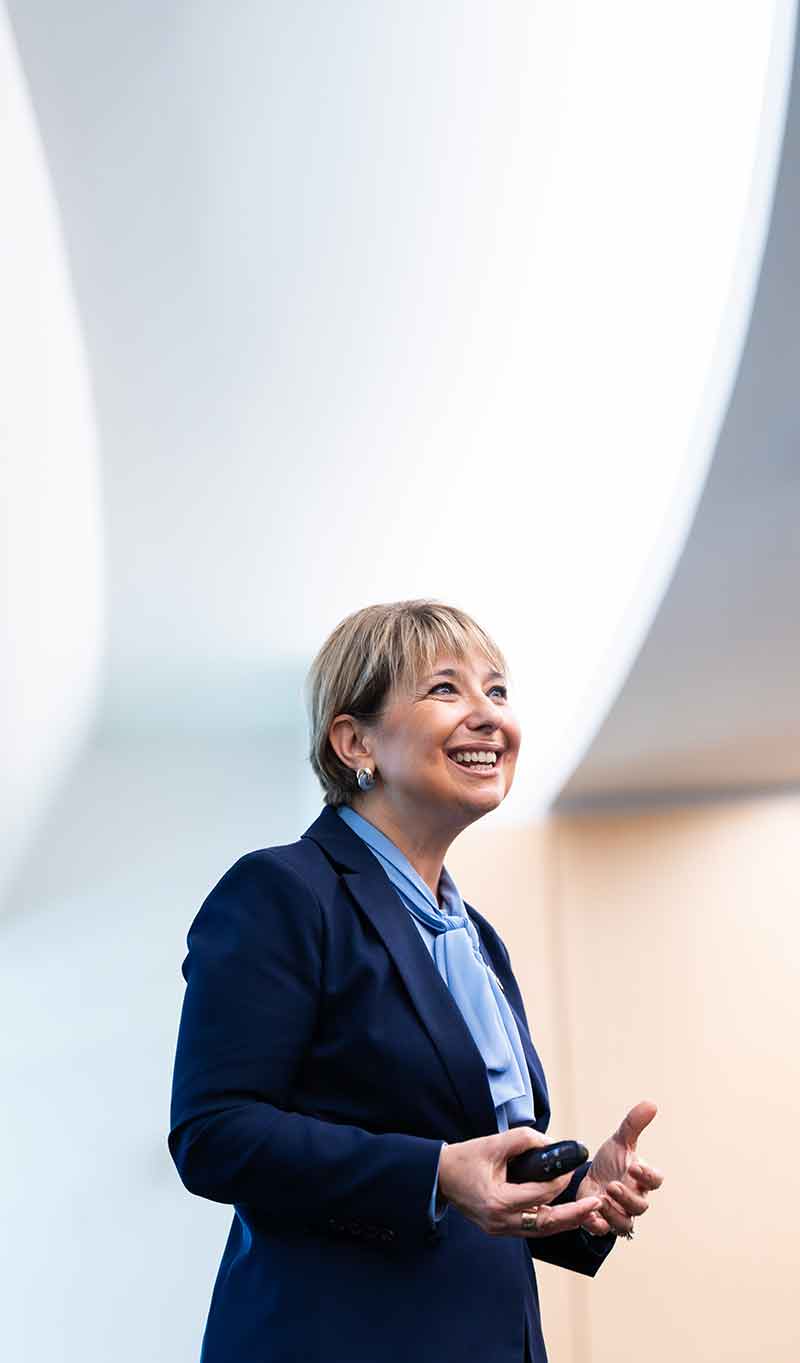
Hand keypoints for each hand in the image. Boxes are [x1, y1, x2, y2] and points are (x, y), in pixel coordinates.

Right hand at [437, 1126, 602, 1239]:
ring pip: (541, 1230)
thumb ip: (524, 1140)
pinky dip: (549, 1221)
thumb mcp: (493, 1143)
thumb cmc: (464, 1158)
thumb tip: (551, 1143)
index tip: (571, 1168)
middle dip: (574, 1214)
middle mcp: (500, 1221)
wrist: (440, 1177)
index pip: (539, 1195)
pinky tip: (565, 1214)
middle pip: (546, 1223)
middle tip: (596, 1205)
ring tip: (588, 1213)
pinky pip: (531, 1228)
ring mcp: (500, 1229)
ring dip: (565, 1221)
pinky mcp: (500, 1229)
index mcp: (498, 1201)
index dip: (559, 1181)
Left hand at [577, 1100, 663, 1237]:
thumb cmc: (611, 1161)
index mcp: (642, 1179)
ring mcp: (619, 1212)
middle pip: (641, 1206)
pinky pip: (603, 1230)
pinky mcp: (601, 1221)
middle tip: (613, 1185)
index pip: (656, 1181)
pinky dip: (597, 1225)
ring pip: (625, 1223)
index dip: (648, 1176)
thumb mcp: (619, 1141)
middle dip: (628, 1197)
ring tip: (601, 1199)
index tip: (634, 1166)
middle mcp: (634, 1198)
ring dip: (614, 1213)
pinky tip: (589, 1214)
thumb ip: (634, 1124)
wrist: (589, 1177)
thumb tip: (651, 1103)